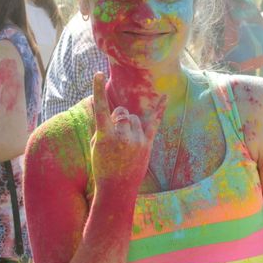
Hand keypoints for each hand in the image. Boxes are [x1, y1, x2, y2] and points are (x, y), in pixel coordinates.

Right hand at [91, 72, 164, 191]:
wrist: (117, 188)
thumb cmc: (103, 165)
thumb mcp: (97, 145)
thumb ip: (104, 126)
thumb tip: (114, 112)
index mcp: (105, 136)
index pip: (101, 108)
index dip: (97, 90)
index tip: (97, 73)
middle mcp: (123, 136)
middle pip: (123, 113)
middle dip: (118, 119)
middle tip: (115, 137)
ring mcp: (137, 140)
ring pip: (135, 118)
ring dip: (130, 124)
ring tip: (125, 143)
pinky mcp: (147, 144)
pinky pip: (154, 122)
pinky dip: (159, 108)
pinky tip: (165, 95)